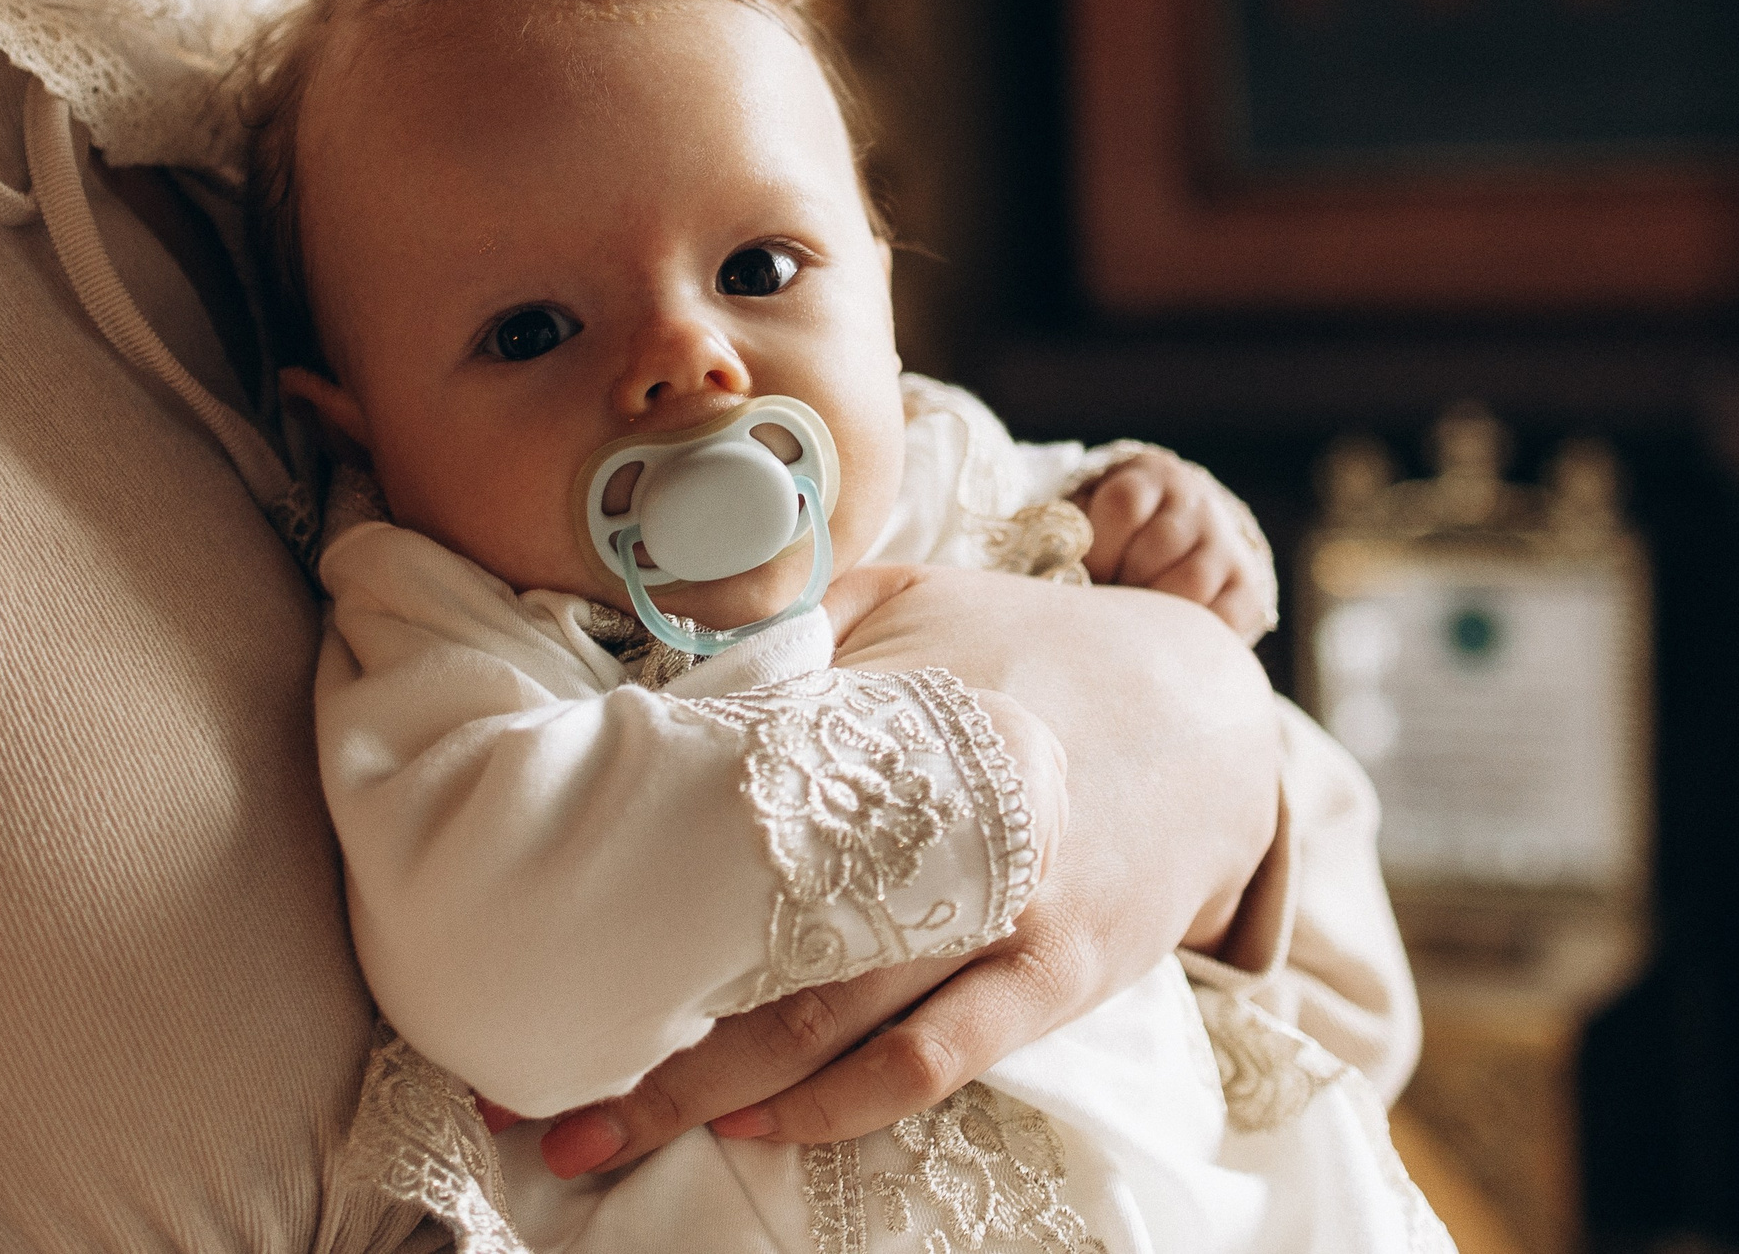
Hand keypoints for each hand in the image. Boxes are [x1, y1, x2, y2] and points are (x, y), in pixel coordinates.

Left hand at [533, 564, 1278, 1173]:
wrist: (1212, 716)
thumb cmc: (1036, 650)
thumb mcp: (919, 600)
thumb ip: (801, 627)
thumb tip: (666, 673)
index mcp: (896, 719)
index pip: (731, 803)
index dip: (621, 874)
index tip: (527, 939)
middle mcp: (944, 824)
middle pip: (765, 945)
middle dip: (644, 1031)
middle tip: (527, 1091)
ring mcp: (1005, 911)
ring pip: (834, 1024)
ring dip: (712, 1095)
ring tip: (600, 1138)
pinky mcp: (1056, 977)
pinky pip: (932, 1062)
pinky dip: (837, 1103)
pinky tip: (753, 1126)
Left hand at [1074, 452, 1273, 641]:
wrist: (1183, 542)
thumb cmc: (1116, 539)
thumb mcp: (1092, 519)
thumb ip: (1072, 537)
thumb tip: (1056, 577)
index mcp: (1151, 479)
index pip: (1124, 502)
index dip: (1100, 545)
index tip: (1089, 571)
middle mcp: (1196, 505)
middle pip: (1159, 545)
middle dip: (1125, 581)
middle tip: (1109, 603)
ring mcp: (1226, 545)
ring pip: (1190, 582)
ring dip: (1153, 609)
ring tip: (1133, 621)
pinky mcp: (1247, 589)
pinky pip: (1223, 618)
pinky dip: (1190, 634)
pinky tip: (1166, 637)